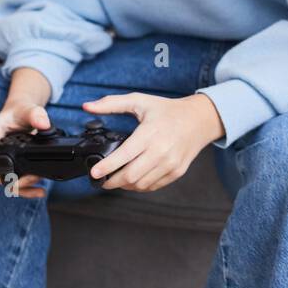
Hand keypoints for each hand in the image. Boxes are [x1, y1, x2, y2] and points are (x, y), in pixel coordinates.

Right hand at [0, 98, 52, 198]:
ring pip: (4, 181)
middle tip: (31, 178)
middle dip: (9, 179)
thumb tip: (43, 124)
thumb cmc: (21, 111)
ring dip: (20, 188)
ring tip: (38, 188)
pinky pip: (15, 183)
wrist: (25, 115)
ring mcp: (1, 160)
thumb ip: (36, 114)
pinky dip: (27, 190)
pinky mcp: (12, 167)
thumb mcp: (28, 109)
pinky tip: (40, 192)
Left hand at [81, 92, 223, 191]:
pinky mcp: (177, 172)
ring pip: (141, 184)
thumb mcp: (139, 101)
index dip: (106, 167)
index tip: (94, 173)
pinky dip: (140, 186)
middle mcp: (161, 151)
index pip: (124, 156)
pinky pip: (153, 186)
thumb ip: (111, 103)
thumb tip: (87, 106)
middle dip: (111, 181)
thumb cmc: (168, 110)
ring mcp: (170, 164)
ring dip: (125, 185)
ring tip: (117, 179)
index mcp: (150, 133)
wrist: (199, 120)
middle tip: (102, 179)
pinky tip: (134, 179)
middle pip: (130, 176)